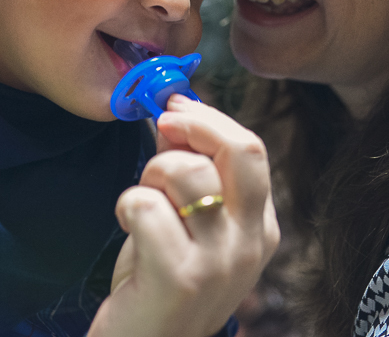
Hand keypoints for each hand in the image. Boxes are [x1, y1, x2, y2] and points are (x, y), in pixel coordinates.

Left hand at [88, 96, 279, 336]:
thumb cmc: (159, 281)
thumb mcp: (185, 222)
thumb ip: (187, 169)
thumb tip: (174, 114)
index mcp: (261, 228)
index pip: (251, 149)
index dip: (209, 119)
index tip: (175, 107)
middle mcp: (250, 245)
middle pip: (240, 150)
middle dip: (193, 125)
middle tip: (161, 125)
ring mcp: (219, 263)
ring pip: (185, 173)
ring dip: (149, 174)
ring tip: (142, 203)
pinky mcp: (180, 278)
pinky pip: (146, 205)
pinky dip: (127, 204)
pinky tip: (127, 224)